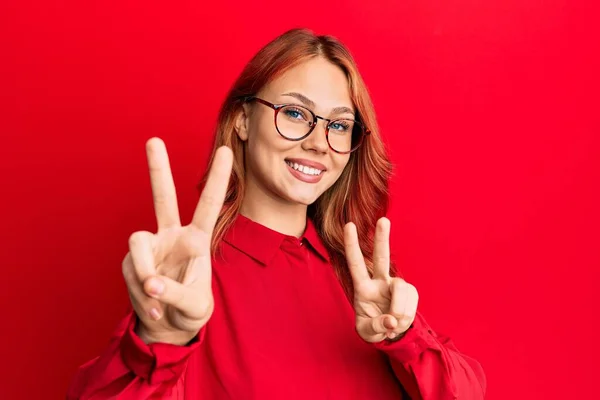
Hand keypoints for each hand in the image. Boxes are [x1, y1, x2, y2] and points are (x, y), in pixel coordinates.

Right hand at [121, 138, 232, 344]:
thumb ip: (176, 294)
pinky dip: (141, 295)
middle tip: (153, 140)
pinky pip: (130, 272)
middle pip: (163, 198)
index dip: (217, 179)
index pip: (208, 205)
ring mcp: (151, 247)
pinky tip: (154, 309)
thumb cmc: (190, 310)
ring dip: (142, 271)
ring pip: (136, 242)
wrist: (168, 328)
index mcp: (198, 240)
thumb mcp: (194, 306)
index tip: (225, 151)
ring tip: (154, 295)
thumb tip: (151, 282)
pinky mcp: (133, 261)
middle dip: (158, 170)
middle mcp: (173, 236)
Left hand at [344, 217, 418, 342]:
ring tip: (393, 324)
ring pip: (401, 289)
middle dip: (382, 238)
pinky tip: (401, 322)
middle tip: (383, 219)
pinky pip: (411, 301)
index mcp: (362, 288)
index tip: (349, 225)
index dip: (352, 245)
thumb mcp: (367, 332)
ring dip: (399, 310)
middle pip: (381, 257)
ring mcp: (395, 285)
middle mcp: (379, 281)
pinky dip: (407, 315)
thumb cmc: (372, 328)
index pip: (356, 263)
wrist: (391, 333)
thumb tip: (391, 321)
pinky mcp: (410, 292)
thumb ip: (376, 327)